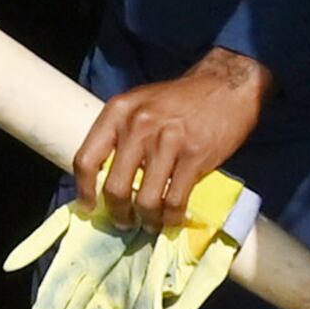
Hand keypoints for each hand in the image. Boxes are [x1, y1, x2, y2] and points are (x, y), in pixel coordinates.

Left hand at [74, 48, 269, 225]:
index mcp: (117, 112)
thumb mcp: (139, 105)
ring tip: (149, 223)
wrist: (225, 86)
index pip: (87, 159)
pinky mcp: (195, 156)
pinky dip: (171, 217)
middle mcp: (138, 126)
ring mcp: (167, 141)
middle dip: (118, 212)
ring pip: (145, 199)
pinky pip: (175, 199)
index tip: (88, 208)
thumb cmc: (178, 100)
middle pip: (115, 186)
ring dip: (146, 219)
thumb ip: (121, 134)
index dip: (84, 190)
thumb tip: (104, 178)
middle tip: (124, 221)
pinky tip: (171, 219)